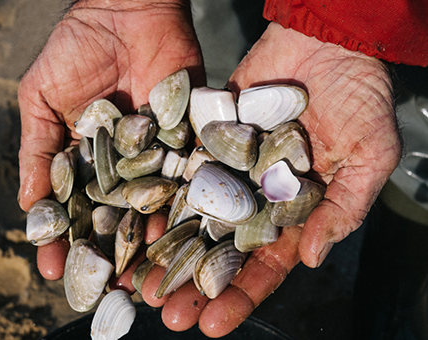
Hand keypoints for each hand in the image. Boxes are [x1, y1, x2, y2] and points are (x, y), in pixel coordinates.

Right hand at [17, 0, 203, 278]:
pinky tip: (173, 232)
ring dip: (144, 240)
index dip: (62, 238)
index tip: (53, 269)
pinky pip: (182, 177)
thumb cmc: (75, 50)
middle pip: (113, 215)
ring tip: (142, 274)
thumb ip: (36, 151)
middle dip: (108, 250)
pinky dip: (178, 204)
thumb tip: (27, 205)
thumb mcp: (40, 99)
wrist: (127, 11)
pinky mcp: (184, 139)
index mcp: (84, 158)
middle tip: (106, 288)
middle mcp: (120, 163)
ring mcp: (154, 154)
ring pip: (149, 204)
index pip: (72, 207)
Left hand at [141, 22, 401, 336]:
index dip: (242, 295)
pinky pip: (182, 174)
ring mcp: (229, 170)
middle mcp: (256, 197)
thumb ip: (344, 208)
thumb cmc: (360, 97)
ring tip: (143, 283)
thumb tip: (311, 258)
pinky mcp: (207, 142)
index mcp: (295, 211)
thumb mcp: (369, 154)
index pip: (266, 264)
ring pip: (195, 218)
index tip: (213, 324)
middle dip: (196, 284)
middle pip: (222, 250)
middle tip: (167, 314)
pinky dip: (162, 200)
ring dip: (170, 251)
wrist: (326, 43)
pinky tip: (140, 225)